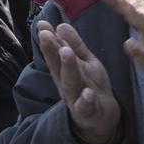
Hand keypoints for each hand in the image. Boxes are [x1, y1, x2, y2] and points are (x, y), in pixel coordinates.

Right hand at [36, 20, 119, 143]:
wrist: (101, 119)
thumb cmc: (90, 86)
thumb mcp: (84, 63)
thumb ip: (74, 46)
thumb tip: (60, 25)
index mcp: (65, 72)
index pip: (55, 54)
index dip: (48, 40)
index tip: (42, 24)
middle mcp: (67, 84)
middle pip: (58, 67)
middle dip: (52, 51)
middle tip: (46, 34)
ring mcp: (76, 99)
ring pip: (70, 83)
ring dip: (68, 68)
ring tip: (66, 52)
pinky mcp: (88, 113)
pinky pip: (86, 107)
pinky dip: (85, 100)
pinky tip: (87, 93)